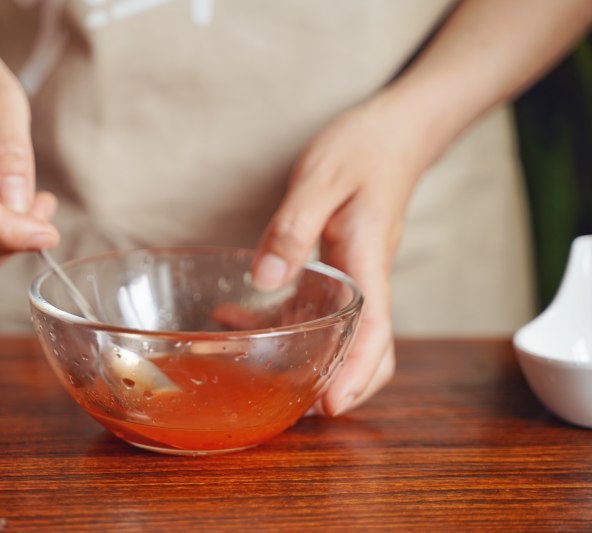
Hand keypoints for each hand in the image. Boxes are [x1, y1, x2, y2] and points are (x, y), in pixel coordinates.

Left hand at [252, 94, 434, 415]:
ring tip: (249, 363)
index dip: (357, 373)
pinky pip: (315, 305)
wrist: (394, 132)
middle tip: (298, 408)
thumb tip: (265, 280)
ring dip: (303, 354)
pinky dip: (281, 319)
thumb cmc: (363, 149)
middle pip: (369, 348)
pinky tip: (238, 313)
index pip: (375, 331)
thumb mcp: (320, 180)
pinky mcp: (339, 265)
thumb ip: (293, 229)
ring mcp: (354, 274)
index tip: (331, 405)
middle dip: (343, 383)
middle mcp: (366, 277)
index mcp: (368, 261)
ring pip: (338, 332)